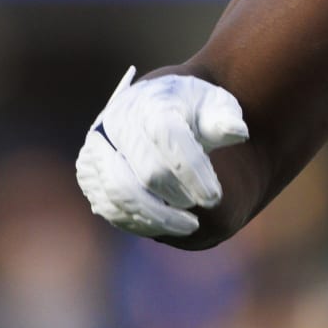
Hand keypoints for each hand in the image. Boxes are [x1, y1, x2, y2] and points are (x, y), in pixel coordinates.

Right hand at [74, 67, 249, 236]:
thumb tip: (237, 133)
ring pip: (121, 195)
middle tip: (206, 208)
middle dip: (177, 195)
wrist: (155, 104)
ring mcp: (97, 150)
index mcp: (149, 102)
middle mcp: (116, 124)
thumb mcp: (215, 103)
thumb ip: (225, 118)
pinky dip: (137, 220)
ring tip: (190, 225)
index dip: (192, 171)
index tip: (215, 197)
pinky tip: (165, 225)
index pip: (167, 138)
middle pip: (144, 172)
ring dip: (156, 217)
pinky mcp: (90, 174)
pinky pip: (109, 206)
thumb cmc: (193, 108)